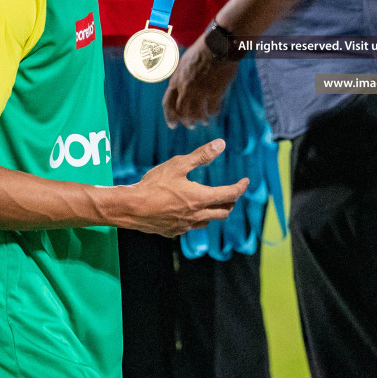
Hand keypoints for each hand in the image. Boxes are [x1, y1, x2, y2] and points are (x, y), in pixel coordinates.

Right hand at [119, 138, 247, 236]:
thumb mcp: (179, 164)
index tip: (245, 182)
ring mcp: (185, 226)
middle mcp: (197, 216)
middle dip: (231, 203)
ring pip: (207, 222)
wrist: (131, 208)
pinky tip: (186, 213)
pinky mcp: (173, 232)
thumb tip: (221, 145)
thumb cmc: (154, 185)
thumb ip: (201, 156)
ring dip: (213, 213)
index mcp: (201, 198)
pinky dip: (194, 220)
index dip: (240, 187)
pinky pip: (189, 228)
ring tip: (210, 204)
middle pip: (223, 213)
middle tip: (231, 194)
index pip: (230, 195)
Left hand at [163, 39, 238, 127]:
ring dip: (200, 119)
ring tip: (204, 121)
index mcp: (176, 80)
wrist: (218, 44)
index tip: (173, 125)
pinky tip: (215, 113)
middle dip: (186, 121)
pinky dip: (213, 113)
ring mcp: (200, 91)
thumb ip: (181, 77)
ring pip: (197, 114)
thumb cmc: (202, 50)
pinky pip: (213, 109)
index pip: (168, 104)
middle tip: (191, 125)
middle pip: (182, 112)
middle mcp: (186, 88)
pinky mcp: (215, 92)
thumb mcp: (184, 62)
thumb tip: (179, 87)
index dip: (170, 117)